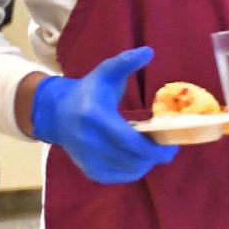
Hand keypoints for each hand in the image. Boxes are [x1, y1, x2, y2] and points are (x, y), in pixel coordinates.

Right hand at [30, 47, 175, 183]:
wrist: (57, 112)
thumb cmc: (88, 91)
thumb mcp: (105, 72)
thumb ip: (126, 62)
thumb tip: (149, 51)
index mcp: (96, 117)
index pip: (129, 141)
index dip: (153, 149)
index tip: (171, 148)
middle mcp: (90, 141)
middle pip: (131, 158)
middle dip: (154, 156)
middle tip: (167, 149)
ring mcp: (88, 158)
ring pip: (126, 170)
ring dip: (145, 164)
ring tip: (153, 151)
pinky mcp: (89, 170)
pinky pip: (117, 177)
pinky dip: (132, 171)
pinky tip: (139, 160)